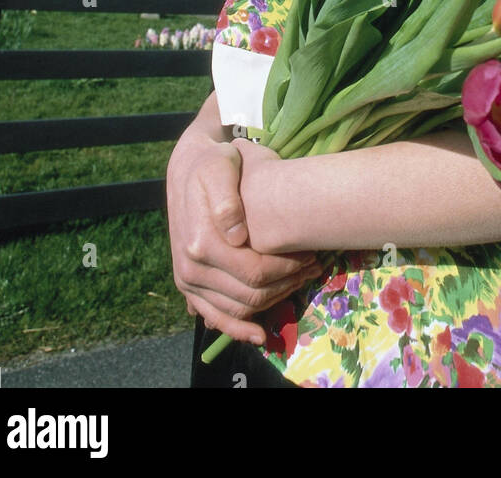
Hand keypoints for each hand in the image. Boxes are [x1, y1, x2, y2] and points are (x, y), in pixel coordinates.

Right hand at [166, 130, 319, 344]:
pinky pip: (215, 317)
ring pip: (238, 309)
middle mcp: (191, 269)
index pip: (255, 272)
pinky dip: (238, 330)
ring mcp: (187, 281)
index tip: (311, 256)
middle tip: (313, 268)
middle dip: (287, 285)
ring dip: (273, 302)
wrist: (187, 168)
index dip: (288, 269)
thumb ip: (227, 198)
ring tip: (299, 282)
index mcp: (201, 244)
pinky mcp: (188, 287)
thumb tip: (237, 235)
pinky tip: (259, 335)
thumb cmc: (212, 164)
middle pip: (250, 294)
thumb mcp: (221, 167)